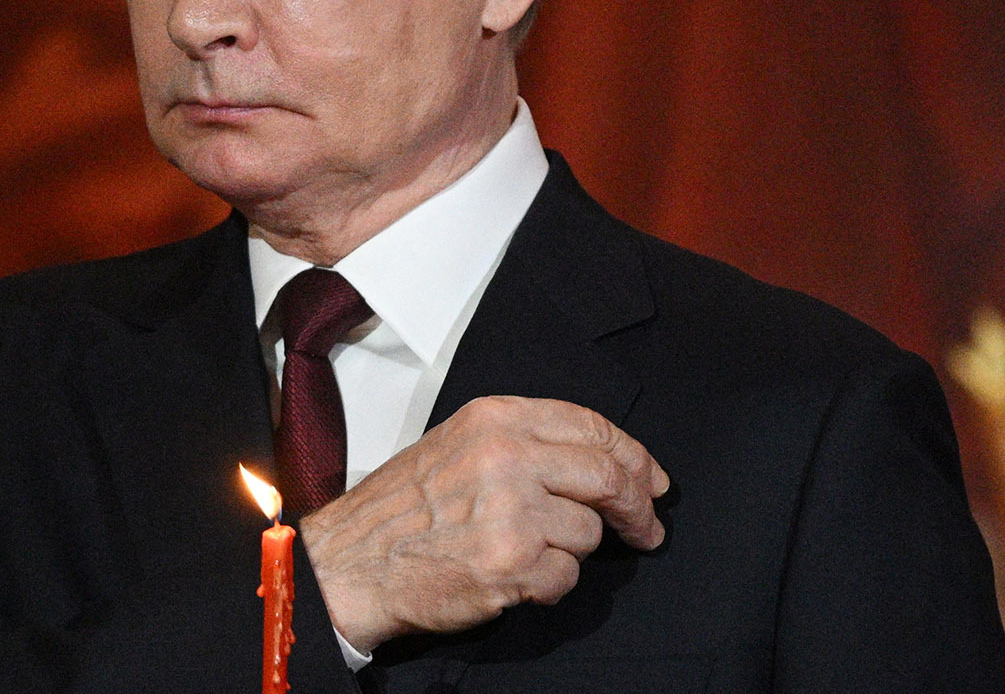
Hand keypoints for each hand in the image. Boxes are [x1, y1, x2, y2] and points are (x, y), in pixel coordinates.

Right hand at [298, 395, 668, 653]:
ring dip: (570, 551)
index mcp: (497, 420)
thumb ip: (526, 442)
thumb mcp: (460, 444)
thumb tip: (602, 463)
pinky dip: (548, 585)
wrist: (352, 561)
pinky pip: (566, 578)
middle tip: (646, 528)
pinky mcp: (512, 563)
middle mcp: (508, 457)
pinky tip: (513, 577)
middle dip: (637, 507)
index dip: (634, 457)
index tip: (651, 481)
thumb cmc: (403, 509)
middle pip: (608, 476)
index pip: (593, 427)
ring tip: (527, 552)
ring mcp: (511, 511)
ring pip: (589, 532)